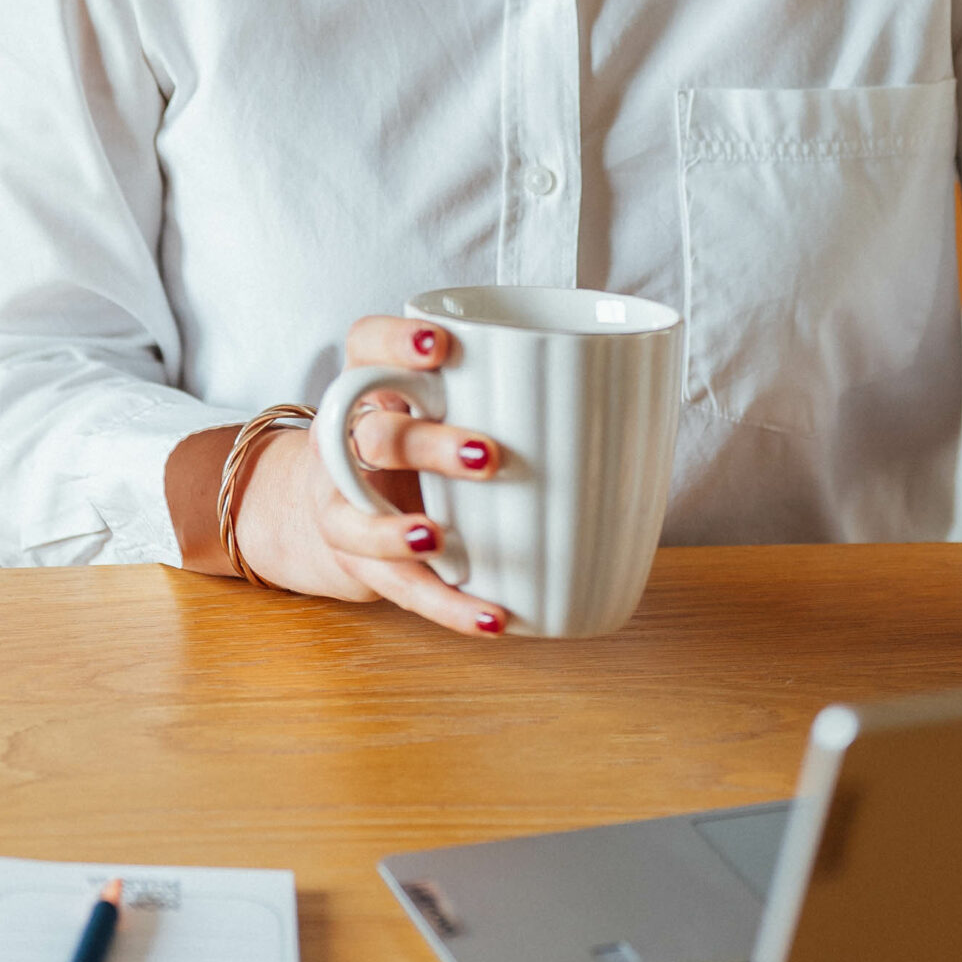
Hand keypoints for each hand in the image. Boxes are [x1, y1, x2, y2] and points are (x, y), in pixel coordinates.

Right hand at [236, 316, 507, 636]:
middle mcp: (348, 445)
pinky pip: (400, 589)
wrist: (333, 510)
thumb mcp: (436, 406)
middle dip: (428, 446)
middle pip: (373, 436)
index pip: (365, 345)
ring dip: (396, 532)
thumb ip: (499, 396)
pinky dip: (448, 606)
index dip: (395, 342)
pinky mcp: (360, 564)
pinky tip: (493, 619)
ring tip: (436, 540)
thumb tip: (628, 397)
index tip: (441, 345)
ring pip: (358, 519)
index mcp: (375, 390)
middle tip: (490, 455)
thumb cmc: (412, 448)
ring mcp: (345, 507)